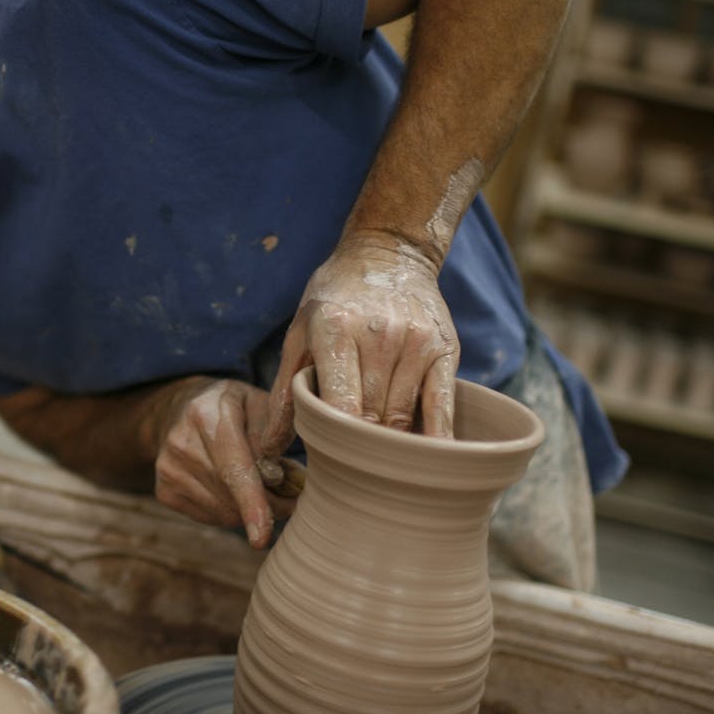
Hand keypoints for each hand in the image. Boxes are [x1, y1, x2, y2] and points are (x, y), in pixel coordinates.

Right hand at [154, 378, 297, 547]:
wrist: (179, 409)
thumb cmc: (231, 408)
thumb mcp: (259, 402)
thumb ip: (277, 431)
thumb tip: (282, 474)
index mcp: (207, 415)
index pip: (234, 469)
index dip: (251, 504)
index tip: (261, 537)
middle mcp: (181, 443)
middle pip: (232, 497)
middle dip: (268, 506)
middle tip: (287, 495)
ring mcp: (167, 469)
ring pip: (223, 513)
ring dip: (249, 510)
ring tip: (257, 487)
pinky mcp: (163, 491)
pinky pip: (210, 517)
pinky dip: (229, 510)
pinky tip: (229, 489)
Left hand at [261, 230, 458, 456]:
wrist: (387, 253)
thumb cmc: (334, 298)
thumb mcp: (299, 334)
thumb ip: (285, 393)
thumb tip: (268, 449)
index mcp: (336, 331)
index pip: (341, 408)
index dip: (336, 442)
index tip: (328, 458)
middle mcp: (380, 335)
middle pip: (371, 418)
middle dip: (359, 445)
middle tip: (348, 460)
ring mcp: (416, 343)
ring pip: (403, 418)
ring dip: (388, 442)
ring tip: (375, 454)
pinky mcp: (445, 349)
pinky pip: (442, 406)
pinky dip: (435, 437)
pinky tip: (428, 458)